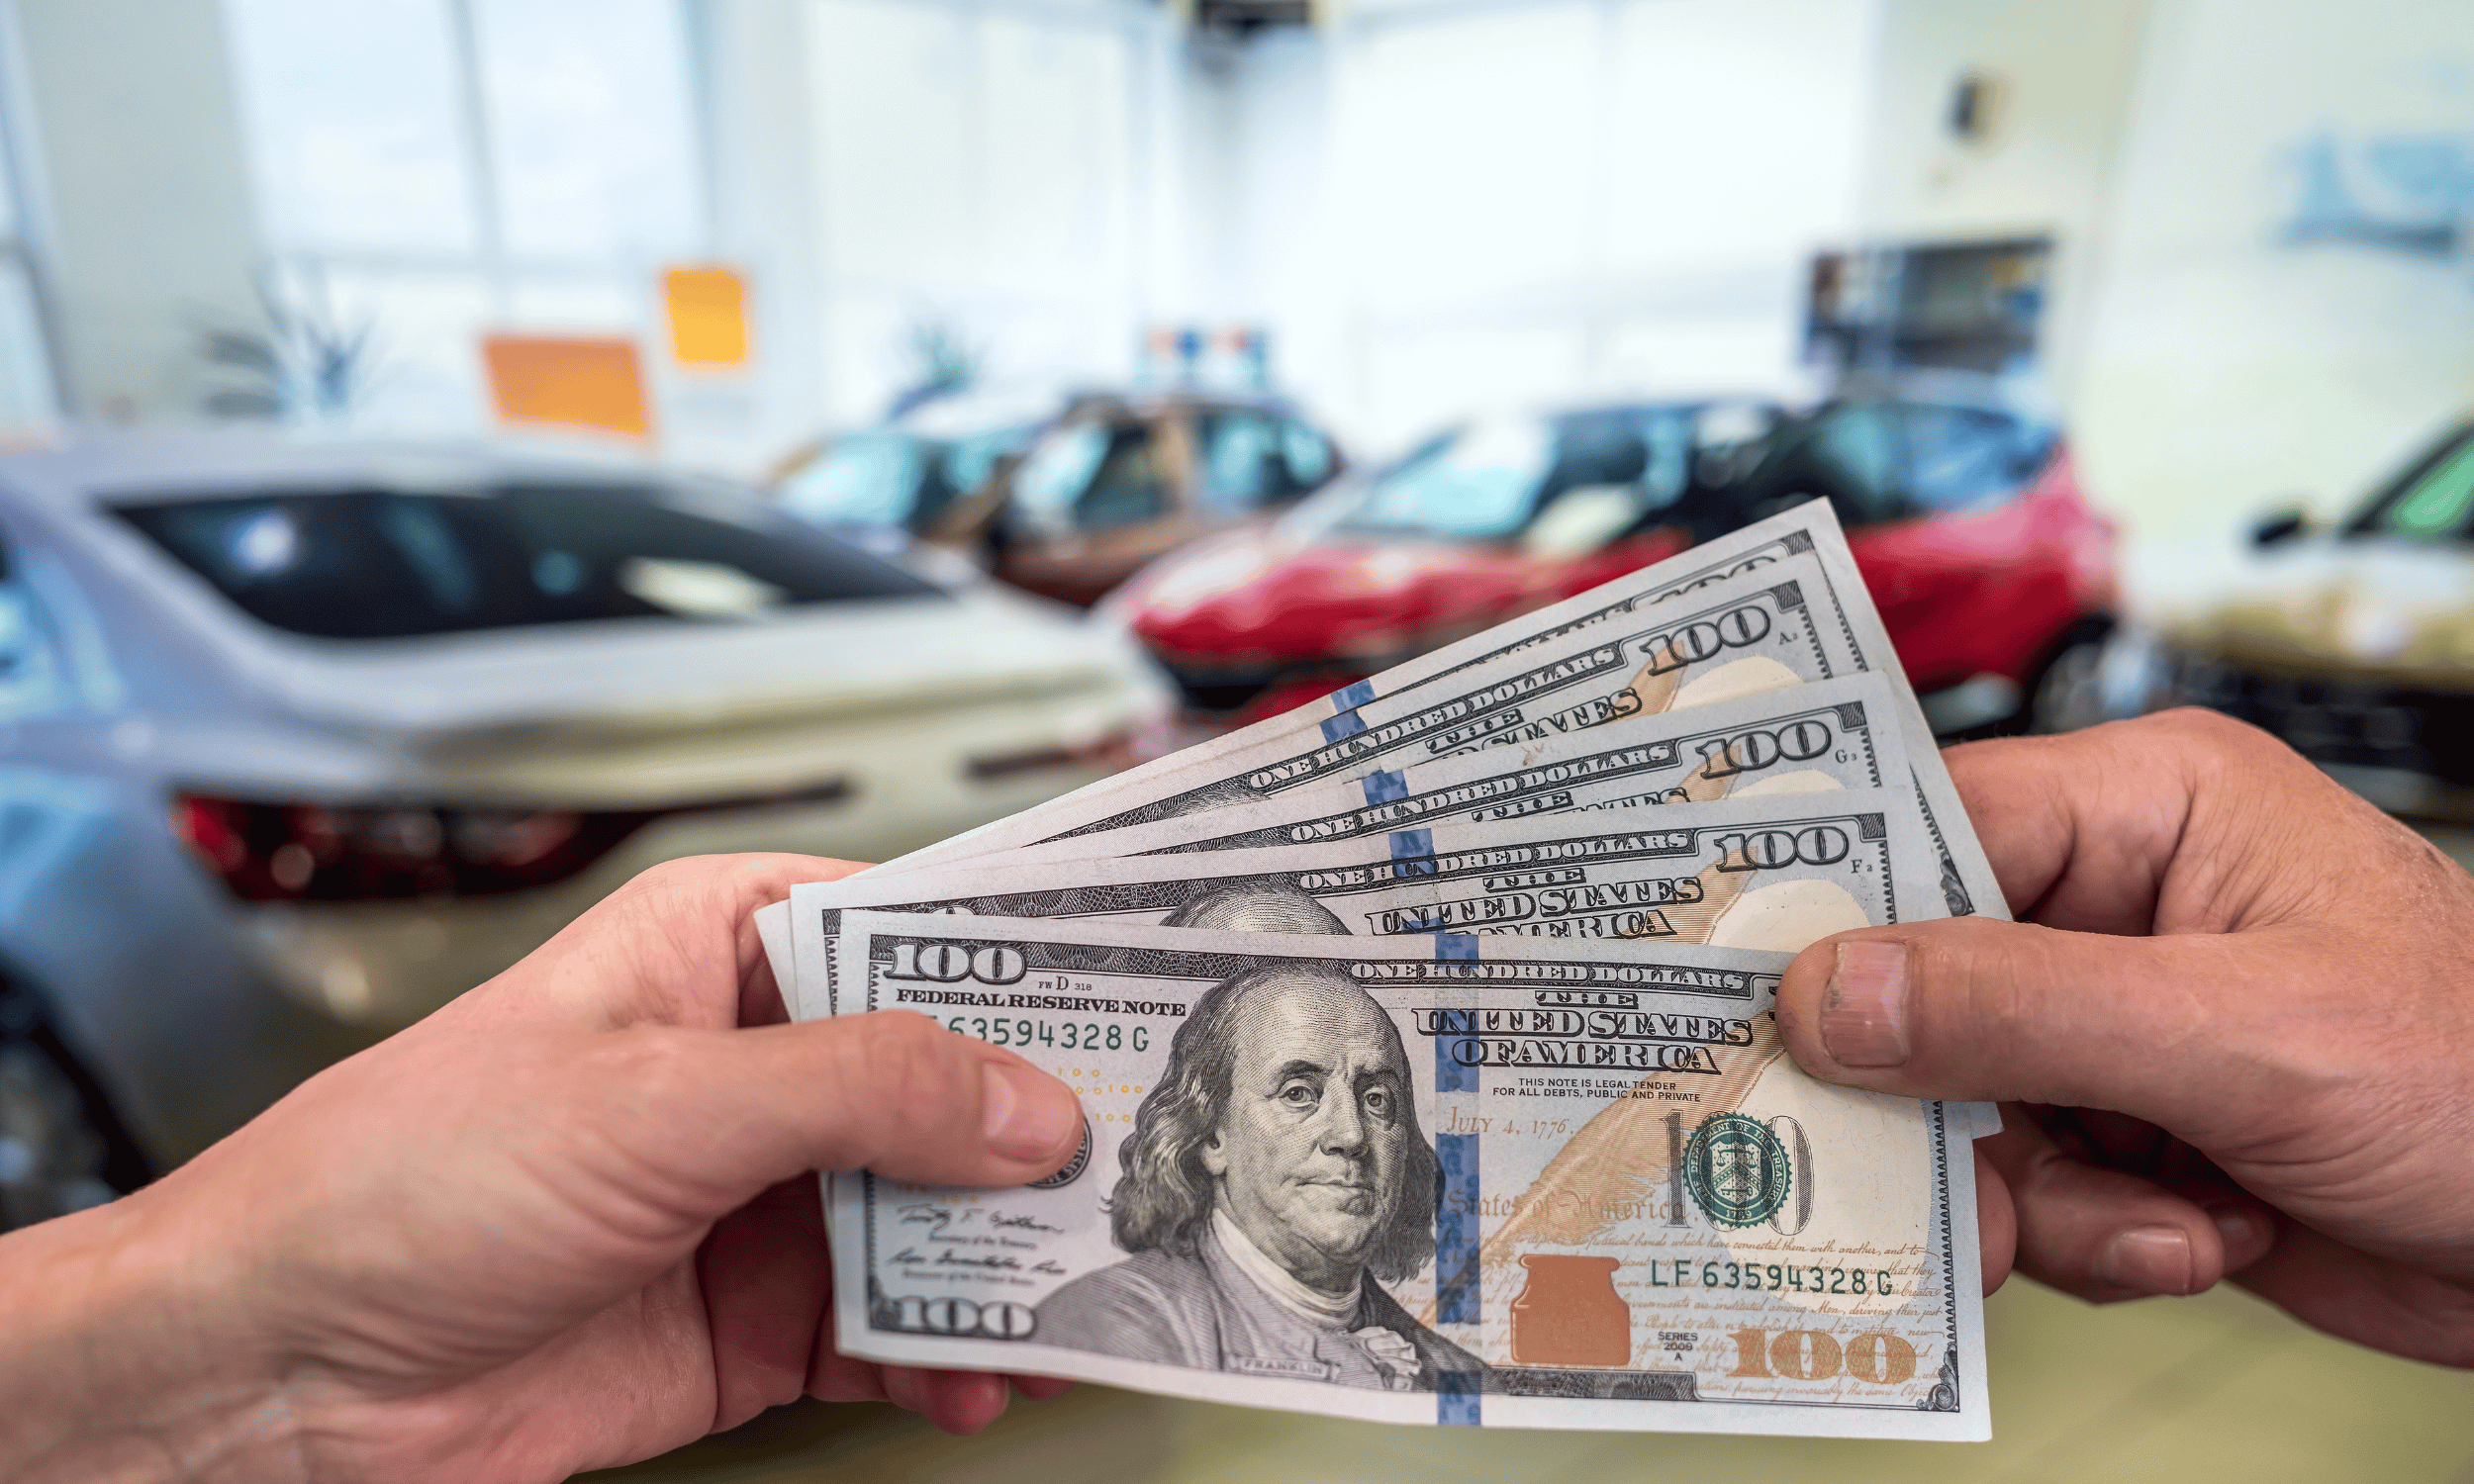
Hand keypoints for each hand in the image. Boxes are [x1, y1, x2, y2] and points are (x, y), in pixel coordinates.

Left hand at [0, 855, 1085, 1483]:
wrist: (281, 1376)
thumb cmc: (401, 1179)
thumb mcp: (657, 1101)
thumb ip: (859, 1092)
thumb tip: (1024, 1099)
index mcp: (723, 947)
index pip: (917, 927)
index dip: (1030, 960)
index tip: (1144, 992)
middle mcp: (754, 1065)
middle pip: (948, 1082)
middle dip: (1042, 1130)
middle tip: (1150, 1159)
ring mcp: (761, 1197)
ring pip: (938, 1211)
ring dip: (1012, 1254)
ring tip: (1089, 1282)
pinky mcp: (757, 1319)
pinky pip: (895, 1324)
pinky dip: (954, 1349)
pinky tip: (989, 1365)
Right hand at [1776, 708, 2473, 1364]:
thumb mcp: (2249, 1033)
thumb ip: (2027, 1009)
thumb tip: (1834, 993)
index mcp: (2151, 809)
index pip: (1930, 824)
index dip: (1834, 907)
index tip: (1752, 991)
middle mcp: (2119, 905)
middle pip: (1924, 986)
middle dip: (1942, 1101)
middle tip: (1950, 1178)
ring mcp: (2122, 1026)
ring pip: (1963, 1107)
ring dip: (2036, 1192)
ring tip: (2143, 1222)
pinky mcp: (2135, 1133)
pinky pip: (2028, 1185)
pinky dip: (2091, 1236)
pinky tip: (2191, 1238)